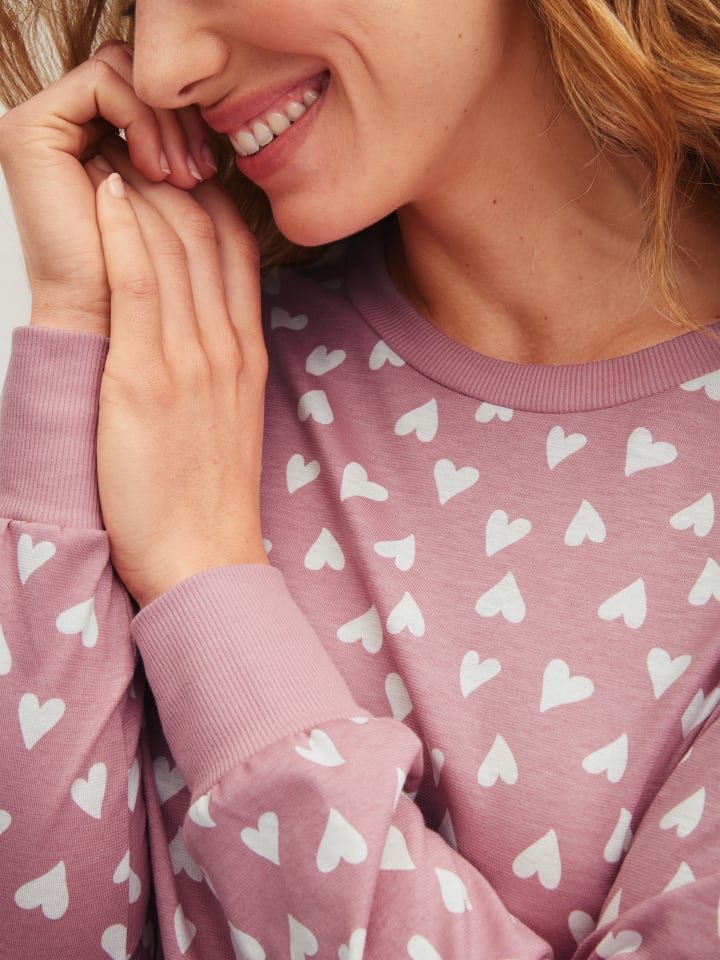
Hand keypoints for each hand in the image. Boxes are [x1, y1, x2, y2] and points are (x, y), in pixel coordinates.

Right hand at [0, 43, 216, 334]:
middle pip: (137, 80)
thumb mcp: (179, 217)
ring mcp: (44, 130)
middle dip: (181, 122)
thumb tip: (216, 138)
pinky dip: (141, 118)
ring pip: (124, 74)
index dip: (188, 125)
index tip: (212, 172)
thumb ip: (188, 172)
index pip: (149, 101)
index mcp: (96, 149)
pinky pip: (101, 82)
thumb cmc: (145, 287)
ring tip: (183, 176)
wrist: (103, 329)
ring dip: (167, 123)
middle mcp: (66, 134)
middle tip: (202, 171)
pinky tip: (157, 168)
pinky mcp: (31, 130)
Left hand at [93, 141, 267, 607]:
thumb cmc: (208, 496)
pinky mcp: (149, 381)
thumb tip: (193, 319)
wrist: (205, 559)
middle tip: (138, 142)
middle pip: (207, 234)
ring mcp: (192, 360)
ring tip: (117, 149)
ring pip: (175, 247)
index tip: (175, 170)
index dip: (206, 195)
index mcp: (245, 353)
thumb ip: (219, 359)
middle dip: (173, 177)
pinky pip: (142, 288)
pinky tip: (109, 195)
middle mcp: (225, 346)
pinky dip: (126, 235)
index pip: (235, 249)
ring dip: (145, 191)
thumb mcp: (231, 417)